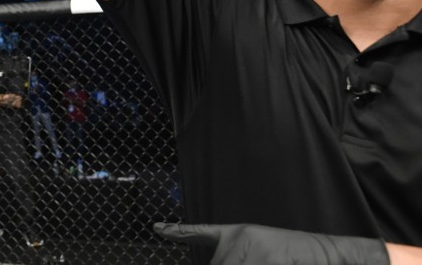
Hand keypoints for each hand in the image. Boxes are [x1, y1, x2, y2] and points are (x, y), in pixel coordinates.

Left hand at [154, 222, 388, 264]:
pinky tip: (271, 261)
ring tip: (267, 260)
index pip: (202, 233)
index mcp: (237, 235)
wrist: (332, 255)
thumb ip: (236, 256)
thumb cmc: (296, 255)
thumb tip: (219, 263)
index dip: (178, 231)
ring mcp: (252, 254)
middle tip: (254, 262)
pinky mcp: (266, 261)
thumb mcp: (261, 248)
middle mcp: (239, 241)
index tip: (157, 228)